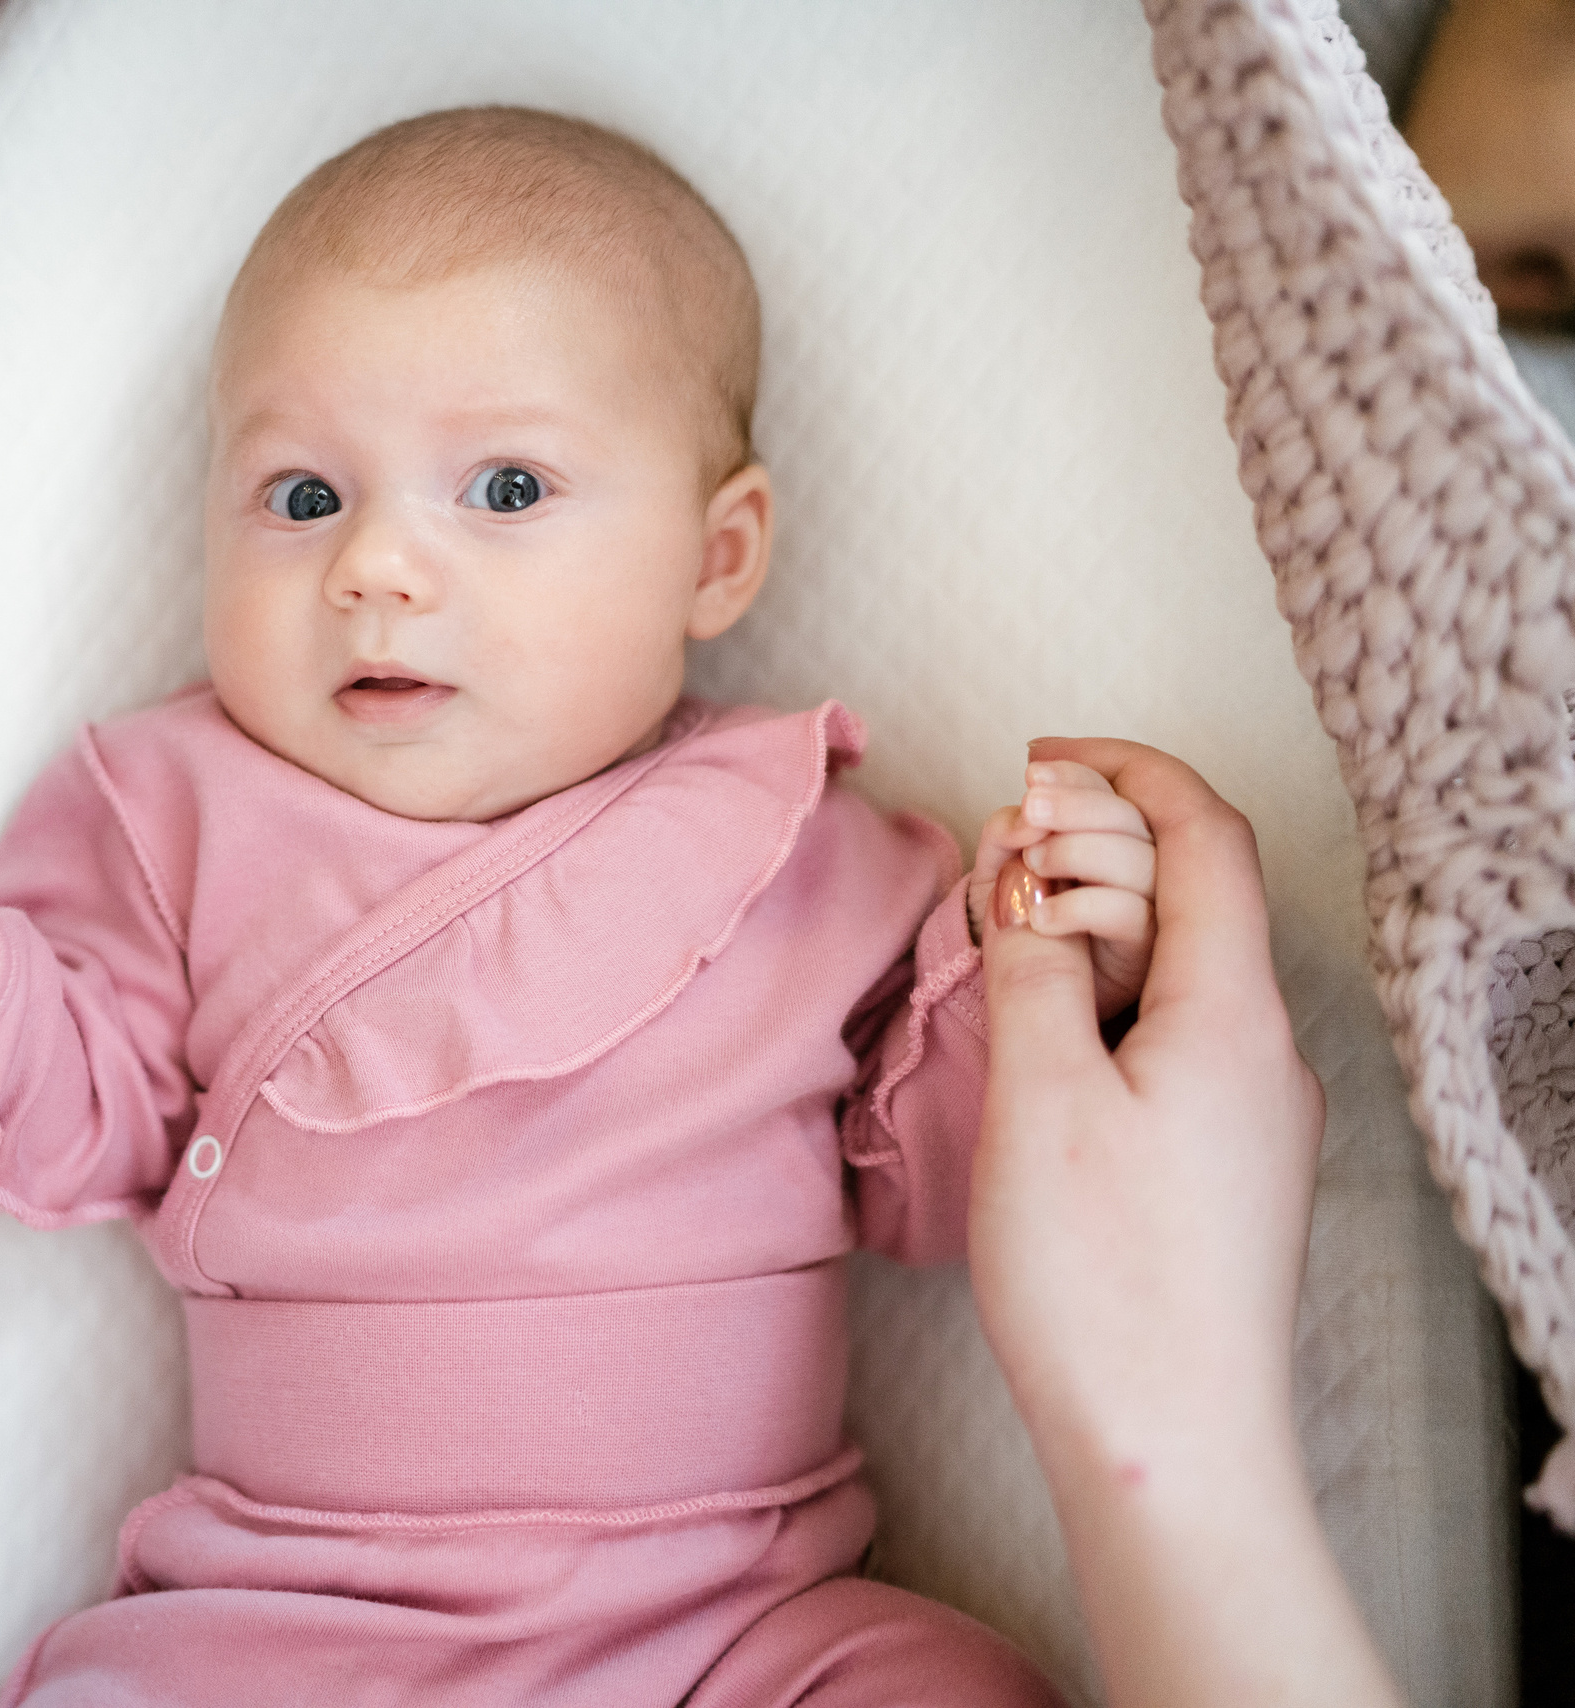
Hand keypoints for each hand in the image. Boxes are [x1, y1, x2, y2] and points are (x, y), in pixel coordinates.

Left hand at [970, 754, 1155, 1017]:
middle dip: (1079, 803)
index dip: (1080, 773)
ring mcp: (1153, 912)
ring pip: (1143, 861)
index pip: (1118, 790)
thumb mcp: (1001, 863)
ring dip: (1079, 848)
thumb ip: (1012, 828)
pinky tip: (1039, 916)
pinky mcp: (1145, 956)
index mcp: (1116, 834)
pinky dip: (1081, 905)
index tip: (1033, 770)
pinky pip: (1132, 916)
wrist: (1003, 986)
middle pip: (1137, 818)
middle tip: (1031, 805)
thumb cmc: (1012, 917)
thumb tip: (1027, 803)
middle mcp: (1146, 868)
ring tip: (1031, 862)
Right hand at [972, 738, 1393, 1707]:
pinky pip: (1169, 1032)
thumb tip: (1027, 878)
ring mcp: (1250, 1109)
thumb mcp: (1041, 1095)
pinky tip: (1035, 1032)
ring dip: (1090, 925)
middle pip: (1195, 892)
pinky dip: (1101, 995)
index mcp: (1232, 1012)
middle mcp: (1264, 1049)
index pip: (1208, 835)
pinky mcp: (1223, 1161)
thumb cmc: (1105, 1279)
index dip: (1128, 771)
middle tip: (992, 855)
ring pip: (1176, 965)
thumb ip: (1031, 966)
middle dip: (1094, 846)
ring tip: (995, 939)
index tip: (1037, 758)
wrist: (1168, 1445)